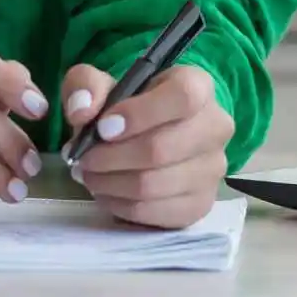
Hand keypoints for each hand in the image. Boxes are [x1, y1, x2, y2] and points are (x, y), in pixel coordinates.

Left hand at [60, 62, 233, 228]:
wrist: (149, 135)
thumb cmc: (128, 106)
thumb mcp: (101, 84)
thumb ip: (86, 86)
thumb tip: (81, 111)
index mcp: (198, 86)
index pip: (182, 96)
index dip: (140, 113)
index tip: (103, 128)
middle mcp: (215, 126)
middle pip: (162, 148)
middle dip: (111, 157)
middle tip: (84, 159)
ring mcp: (213, 169)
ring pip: (153, 185)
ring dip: (110, 183)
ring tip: (90, 175)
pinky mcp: (201, 203)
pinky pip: (154, 212)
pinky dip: (120, 205)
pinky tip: (107, 191)